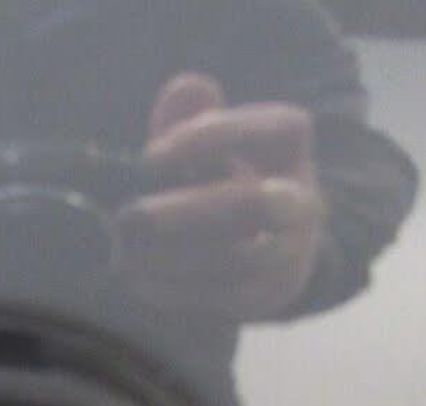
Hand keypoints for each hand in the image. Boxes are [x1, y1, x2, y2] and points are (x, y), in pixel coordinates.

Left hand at [118, 74, 325, 320]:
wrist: (265, 248)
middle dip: (188, 210)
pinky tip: (137, 278)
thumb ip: (193, 115)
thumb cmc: (224, 179)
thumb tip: (185, 88)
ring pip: (239, 258)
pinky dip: (177, 289)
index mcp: (292, 150)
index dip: (216, 136)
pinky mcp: (269, 296)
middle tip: (131, 216)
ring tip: (124, 250)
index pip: (275, 128)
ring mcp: (290, 253)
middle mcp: (302, 202)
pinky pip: (226, 298)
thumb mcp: (210, 143)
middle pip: (256, 203)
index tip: (151, 155)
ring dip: (174, 256)